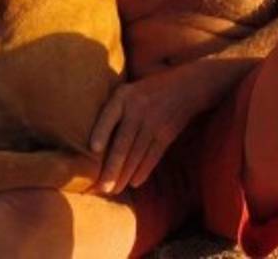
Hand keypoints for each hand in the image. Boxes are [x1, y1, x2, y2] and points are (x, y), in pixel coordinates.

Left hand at [89, 65, 205, 193]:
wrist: (186, 87)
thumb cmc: (146, 90)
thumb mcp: (127, 90)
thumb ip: (112, 108)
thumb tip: (92, 141)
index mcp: (124, 96)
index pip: (110, 115)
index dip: (102, 132)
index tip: (93, 149)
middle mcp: (138, 110)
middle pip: (123, 143)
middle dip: (112, 168)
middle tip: (102, 188)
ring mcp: (153, 123)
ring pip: (136, 154)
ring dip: (125, 175)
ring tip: (114, 190)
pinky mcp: (166, 134)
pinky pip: (152, 156)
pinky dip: (143, 171)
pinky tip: (134, 183)